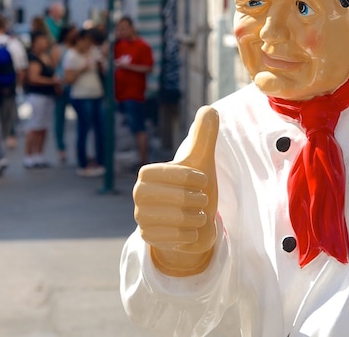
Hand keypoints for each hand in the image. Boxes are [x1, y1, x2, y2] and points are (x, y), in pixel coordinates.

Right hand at [133, 106, 218, 276]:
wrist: (191, 223)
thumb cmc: (195, 188)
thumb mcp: (201, 160)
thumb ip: (204, 135)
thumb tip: (211, 109)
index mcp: (147, 173)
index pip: (177, 174)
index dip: (196, 178)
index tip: (201, 181)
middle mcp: (138, 195)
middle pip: (180, 199)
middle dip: (198, 200)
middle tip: (199, 201)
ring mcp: (141, 218)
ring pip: (180, 219)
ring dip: (197, 217)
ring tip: (196, 215)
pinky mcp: (148, 238)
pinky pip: (179, 237)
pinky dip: (192, 234)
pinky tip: (190, 229)